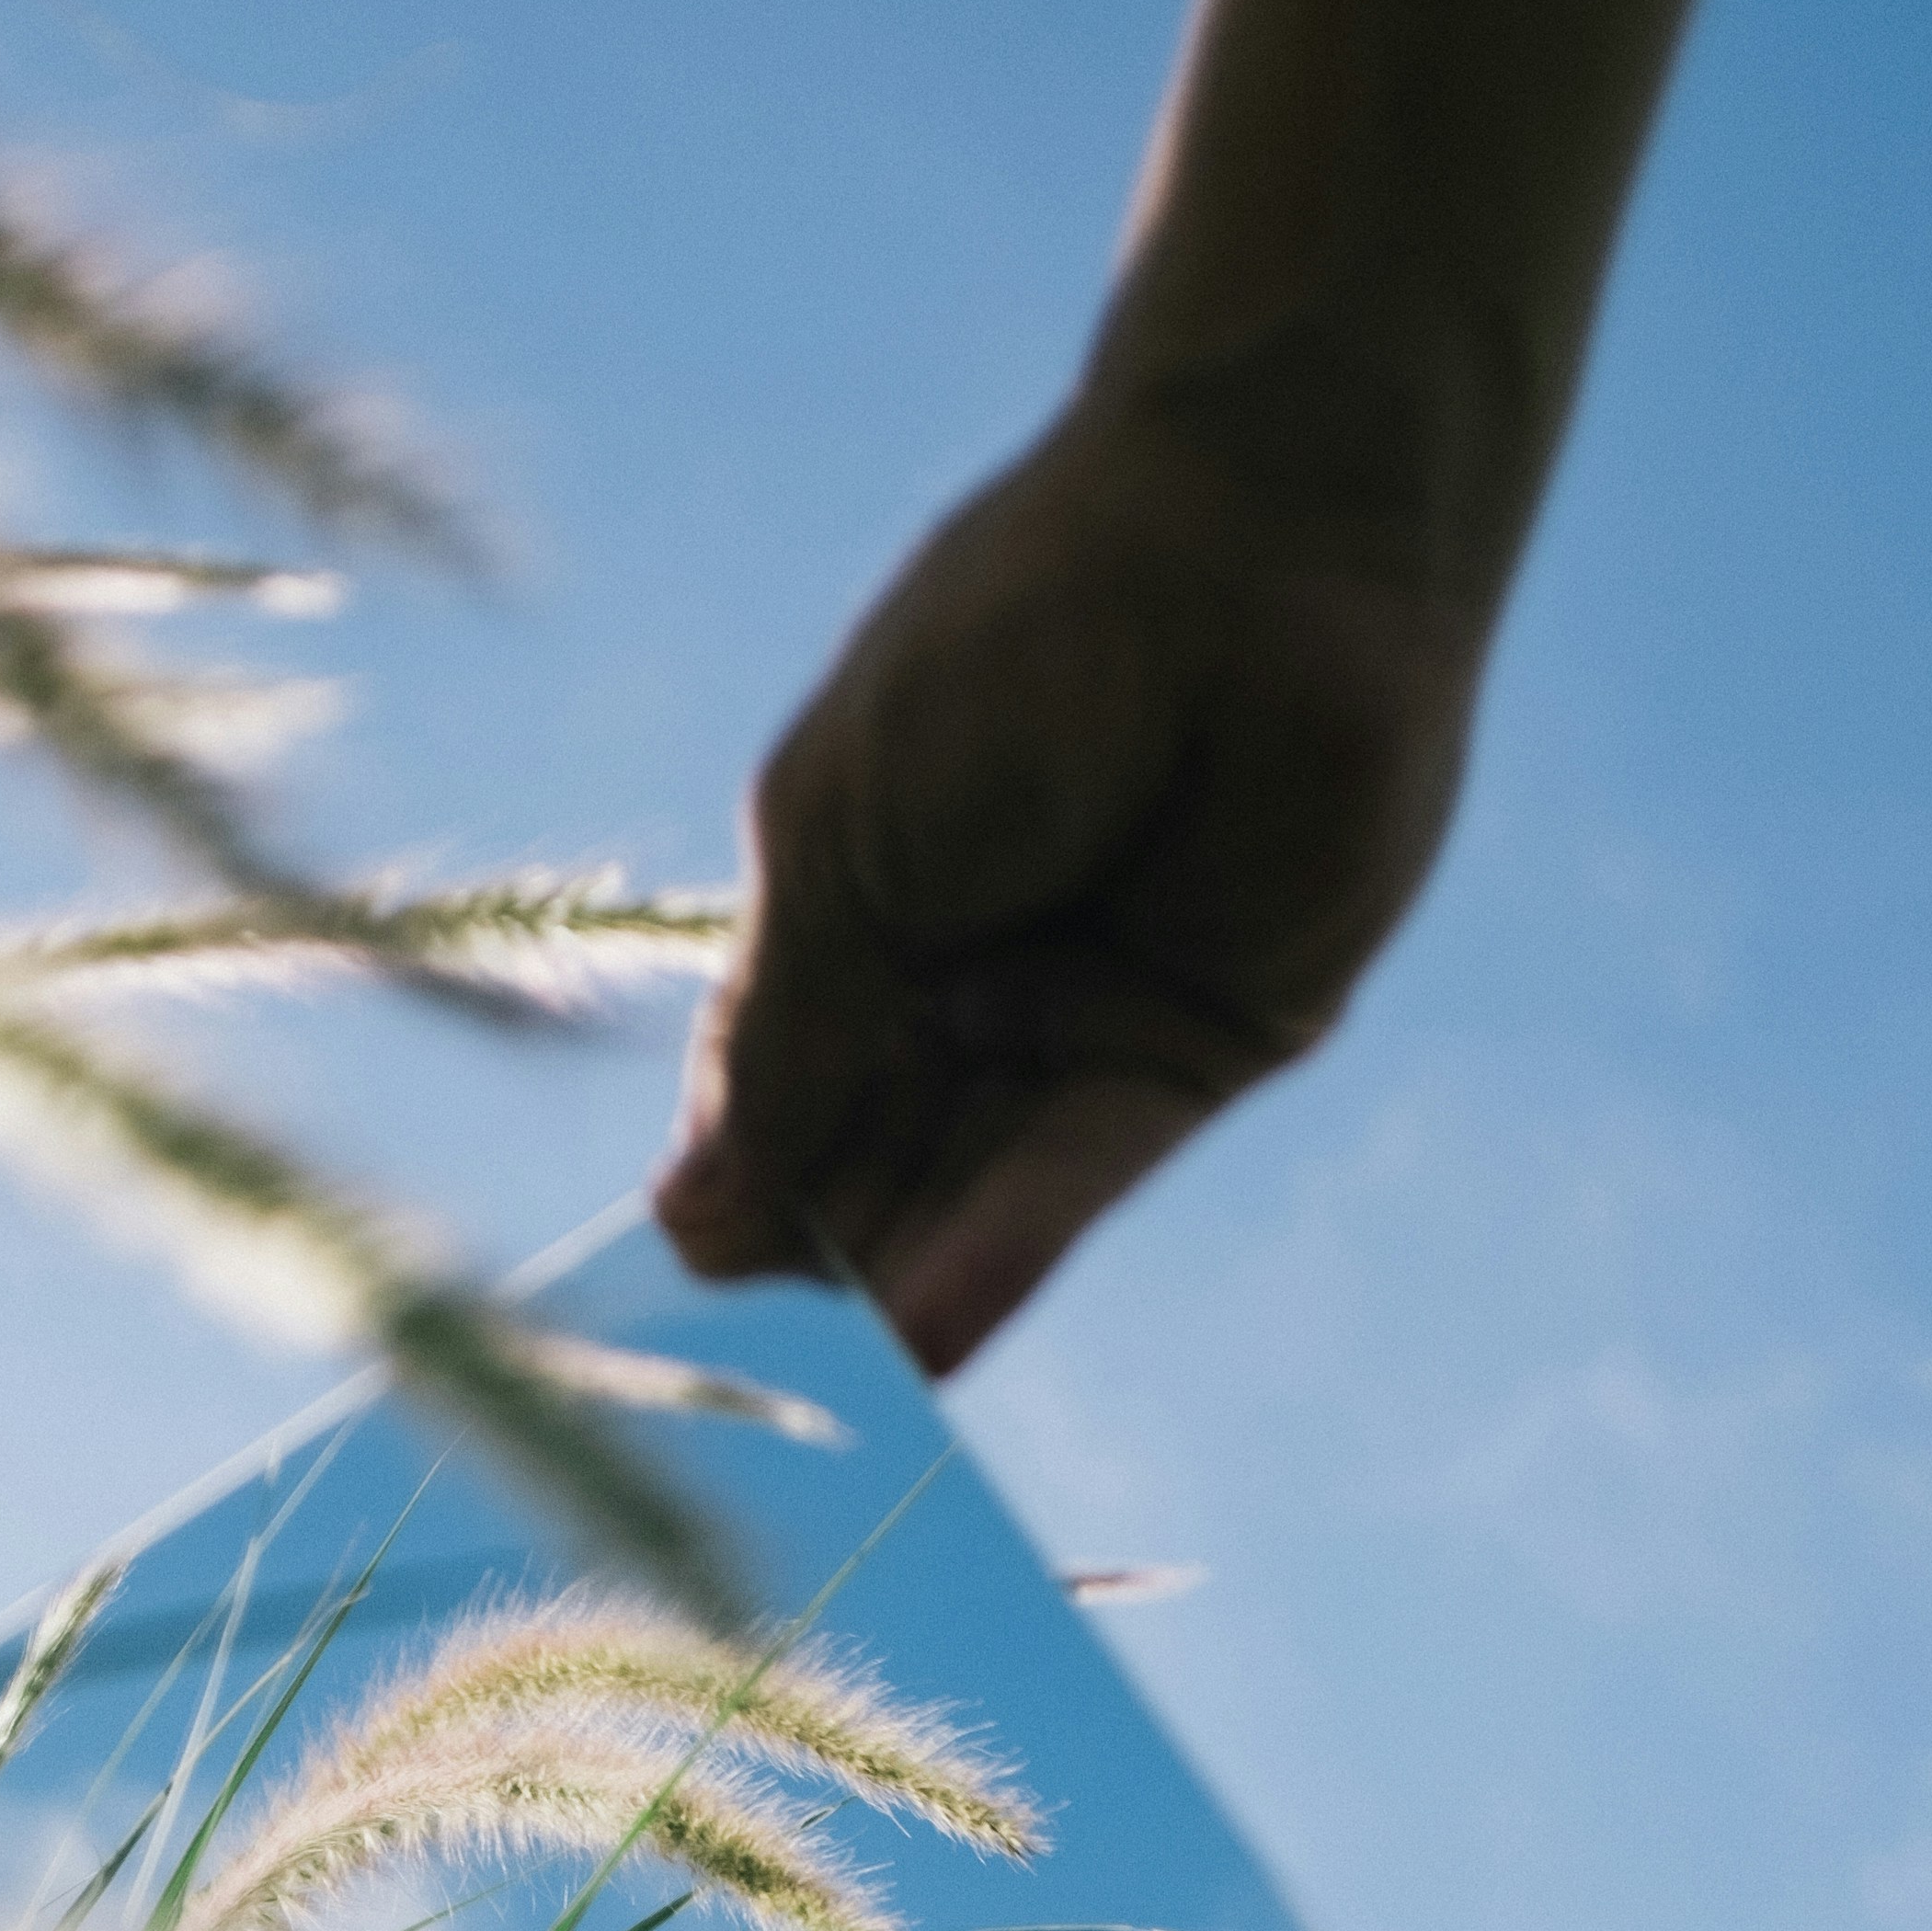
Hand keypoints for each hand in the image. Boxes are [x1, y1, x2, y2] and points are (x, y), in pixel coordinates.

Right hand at [654, 365, 1491, 1374]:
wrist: (1256, 537)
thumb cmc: (1019, 635)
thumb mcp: (842, 842)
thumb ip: (777, 1041)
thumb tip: (688, 1221)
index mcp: (850, 917)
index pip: (764, 1107)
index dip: (727, 1196)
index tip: (675, 1285)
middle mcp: (956, 991)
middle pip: (861, 1174)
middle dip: (810, 1271)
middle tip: (750, 1380)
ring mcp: (1072, 1027)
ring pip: (962, 1196)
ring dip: (899, 1293)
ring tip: (840, 1393)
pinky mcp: (1197, 1052)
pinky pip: (1077, 1180)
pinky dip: (1001, 1255)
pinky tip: (928, 1335)